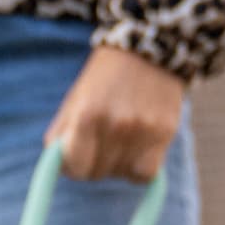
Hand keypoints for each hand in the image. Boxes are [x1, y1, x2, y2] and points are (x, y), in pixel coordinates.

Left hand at [50, 44, 186, 182]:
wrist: (148, 50)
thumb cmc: (103, 80)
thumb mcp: (75, 100)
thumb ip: (61, 135)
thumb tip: (59, 169)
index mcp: (87, 114)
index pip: (75, 168)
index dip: (73, 165)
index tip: (76, 155)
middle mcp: (116, 124)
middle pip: (97, 173)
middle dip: (94, 163)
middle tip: (100, 139)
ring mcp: (143, 130)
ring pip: (120, 174)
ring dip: (117, 164)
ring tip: (121, 136)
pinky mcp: (165, 133)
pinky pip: (145, 174)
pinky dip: (138, 169)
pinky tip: (136, 150)